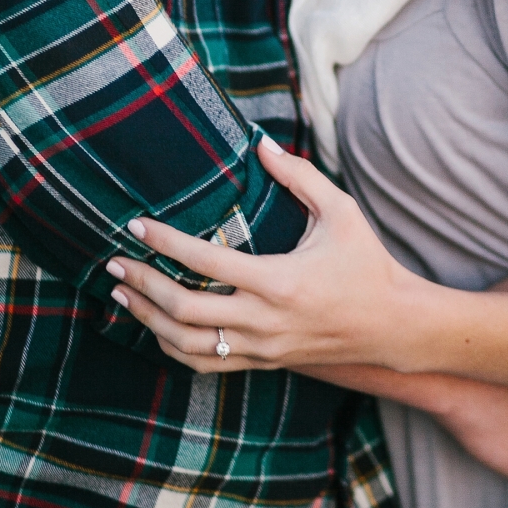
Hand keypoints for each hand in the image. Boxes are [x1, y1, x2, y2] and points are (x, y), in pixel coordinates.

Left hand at [107, 138, 507, 391]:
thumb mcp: (340, 212)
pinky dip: (172, 347)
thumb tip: (260, 143)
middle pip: (183, 309)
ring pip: (186, 344)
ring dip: (147, 318)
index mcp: (279, 281)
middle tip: (115, 260)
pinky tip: (155, 326)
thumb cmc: (366, 264)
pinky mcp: (263, 363)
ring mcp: (261, 347)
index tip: (137, 226)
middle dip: (142, 284)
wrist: (392, 326)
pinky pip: (205, 364)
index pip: (205, 262)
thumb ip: (299, 176)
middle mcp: (264, 320)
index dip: (165, 243)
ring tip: (122, 292)